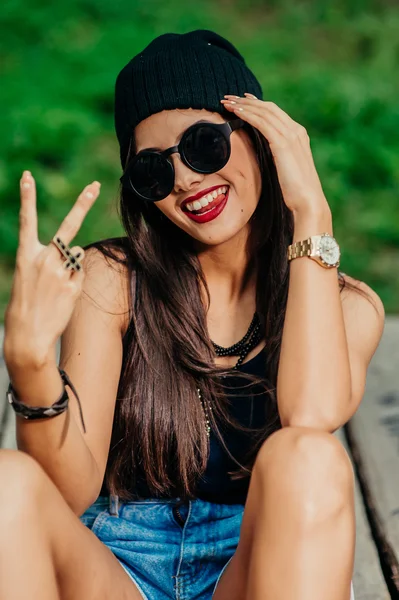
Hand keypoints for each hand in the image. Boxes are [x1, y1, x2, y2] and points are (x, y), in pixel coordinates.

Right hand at [3, 171, 100, 368]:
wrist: (28, 336)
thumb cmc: (27, 306)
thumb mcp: (30, 278)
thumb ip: (52, 260)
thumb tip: (77, 250)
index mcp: (26, 255)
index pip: (27, 220)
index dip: (27, 197)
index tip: (27, 176)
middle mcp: (44, 259)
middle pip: (69, 226)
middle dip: (83, 203)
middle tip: (96, 185)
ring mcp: (61, 272)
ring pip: (76, 255)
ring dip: (71, 265)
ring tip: (56, 287)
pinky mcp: (74, 285)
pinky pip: (80, 275)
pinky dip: (75, 281)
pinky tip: (63, 296)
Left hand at [221, 93, 330, 215]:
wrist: (308, 200)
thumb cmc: (295, 191)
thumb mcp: (286, 168)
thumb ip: (278, 156)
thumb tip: (264, 153)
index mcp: (298, 134)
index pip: (275, 112)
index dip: (257, 104)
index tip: (242, 100)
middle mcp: (296, 131)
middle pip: (268, 107)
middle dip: (247, 101)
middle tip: (229, 97)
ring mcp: (291, 136)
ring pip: (264, 112)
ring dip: (243, 105)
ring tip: (227, 102)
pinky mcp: (283, 144)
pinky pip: (262, 123)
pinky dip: (248, 115)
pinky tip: (235, 113)